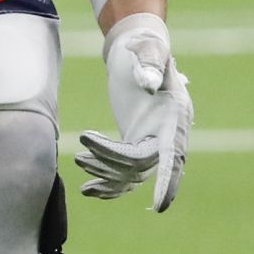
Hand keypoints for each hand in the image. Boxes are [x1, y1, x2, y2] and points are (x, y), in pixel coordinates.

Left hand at [77, 12, 191, 210]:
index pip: (173, 155)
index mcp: (174, 118)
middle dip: (112, 163)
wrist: (137, 51)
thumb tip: (147, 82)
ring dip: (105, 173)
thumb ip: (150, 62)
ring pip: (131, 173)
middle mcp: (167, 135)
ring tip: (79, 161)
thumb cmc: (144, 47)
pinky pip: (125, 174)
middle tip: (81, 155)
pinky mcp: (135, 143)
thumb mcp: (148, 49)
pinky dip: (109, 185)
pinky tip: (89, 191)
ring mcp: (151, 141)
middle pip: (142, 163)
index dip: (168, 181)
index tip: (161, 206)